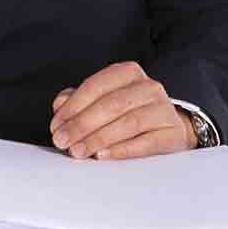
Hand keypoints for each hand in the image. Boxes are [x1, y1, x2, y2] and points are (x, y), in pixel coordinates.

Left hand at [48, 61, 195, 160]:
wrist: (168, 128)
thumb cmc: (129, 113)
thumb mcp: (103, 101)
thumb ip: (79, 101)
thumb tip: (60, 104)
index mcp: (128, 73)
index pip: (97, 85)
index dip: (73, 106)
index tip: (56, 125)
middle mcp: (148, 87)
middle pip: (112, 104)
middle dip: (82, 124)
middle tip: (62, 141)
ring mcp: (163, 109)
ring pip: (129, 122)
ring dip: (98, 138)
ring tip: (78, 151)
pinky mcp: (171, 133)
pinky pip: (146, 142)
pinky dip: (122, 150)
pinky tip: (102, 156)